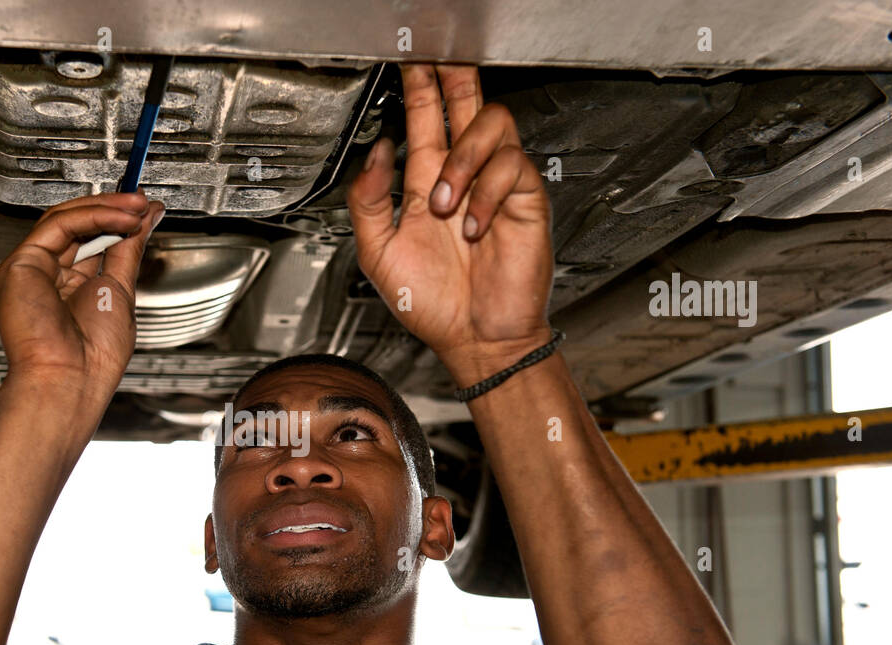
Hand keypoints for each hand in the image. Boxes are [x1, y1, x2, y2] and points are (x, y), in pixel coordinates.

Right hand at [0, 191, 164, 390]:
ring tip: (137, 207)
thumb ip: (130, 250)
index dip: (121, 222)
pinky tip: (121, 217)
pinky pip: (59, 225)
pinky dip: (93, 215)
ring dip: (107, 208)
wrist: (70, 378)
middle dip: (115, 210)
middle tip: (144, 202)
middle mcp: (51, 277)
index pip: (96, 241)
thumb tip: (147, 219)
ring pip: (67, 220)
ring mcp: (34, 269)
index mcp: (75, 288)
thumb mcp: (121, 290)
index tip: (148, 210)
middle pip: (80, 227)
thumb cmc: (94, 355)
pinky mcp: (22, 263)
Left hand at [347, 64, 553, 367]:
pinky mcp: (524, 202)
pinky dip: (486, 194)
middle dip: (455, 78)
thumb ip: (367, 201)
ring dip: (462, 160)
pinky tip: (473, 227)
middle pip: (466, 105)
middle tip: (445, 58)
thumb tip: (376, 153)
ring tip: (444, 204)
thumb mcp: (378, 253)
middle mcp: (463, 178)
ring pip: (491, 127)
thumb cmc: (431, 305)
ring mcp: (494, 187)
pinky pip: (512, 168)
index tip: (411, 61)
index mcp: (427, 184)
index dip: (419, 88)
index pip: (426, 120)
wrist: (472, 339)